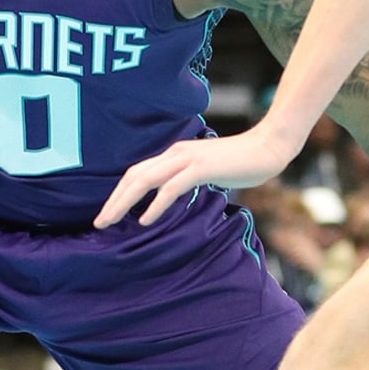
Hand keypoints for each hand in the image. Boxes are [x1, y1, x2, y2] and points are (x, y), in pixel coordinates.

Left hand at [96, 126, 299, 228]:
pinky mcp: (202, 168)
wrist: (269, 147)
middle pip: (134, 175)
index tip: (109, 212)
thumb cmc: (242, 161)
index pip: (139, 172)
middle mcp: (176, 153)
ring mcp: (188, 159)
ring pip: (145, 179)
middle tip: (98, 222)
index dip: (120, 192)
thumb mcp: (208, 170)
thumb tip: (173, 195)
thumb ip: (189, 179)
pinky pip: (171, 187)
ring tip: (110, 221)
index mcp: (175, 153)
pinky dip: (155, 204)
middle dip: (113, 199)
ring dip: (123, 202)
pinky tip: (144, 220)